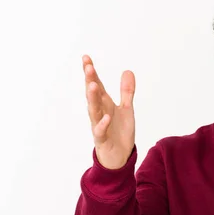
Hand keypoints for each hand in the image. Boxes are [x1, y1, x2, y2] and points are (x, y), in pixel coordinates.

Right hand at [83, 55, 135, 169]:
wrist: (119, 156)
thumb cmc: (120, 132)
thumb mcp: (127, 109)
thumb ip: (127, 91)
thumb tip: (127, 70)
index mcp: (104, 104)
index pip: (97, 85)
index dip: (91, 72)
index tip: (86, 58)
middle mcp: (99, 113)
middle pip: (93, 95)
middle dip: (90, 81)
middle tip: (88, 67)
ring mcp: (99, 126)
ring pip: (94, 111)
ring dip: (92, 99)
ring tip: (92, 85)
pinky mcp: (102, 139)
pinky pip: (100, 131)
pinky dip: (102, 124)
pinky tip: (106, 117)